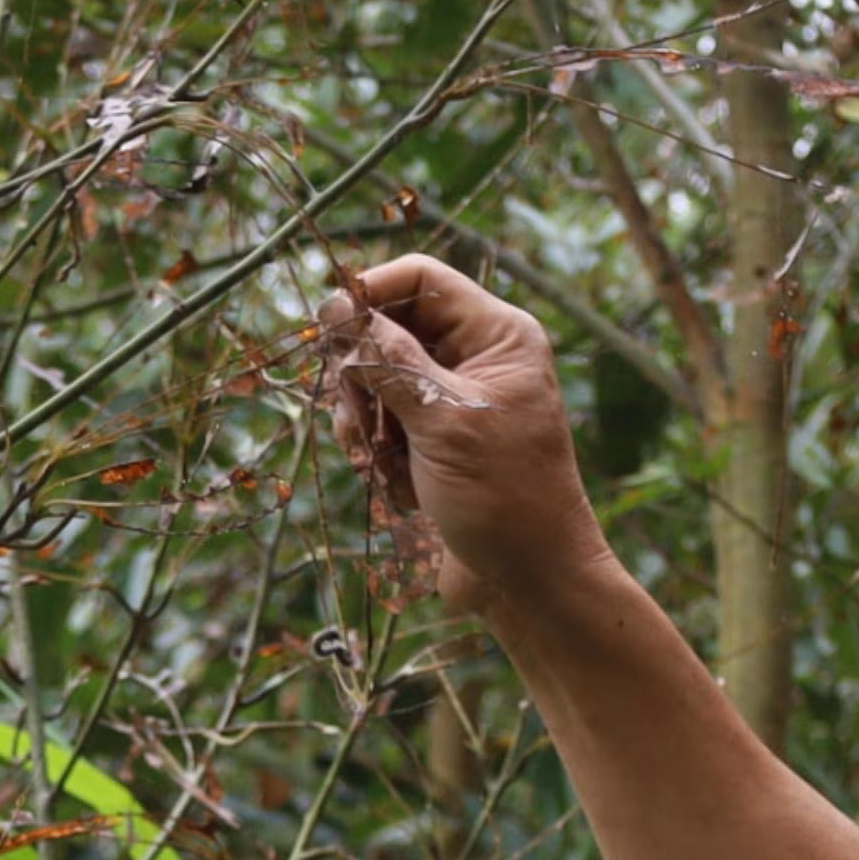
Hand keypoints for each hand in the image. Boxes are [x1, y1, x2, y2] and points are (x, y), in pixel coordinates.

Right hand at [318, 255, 599, 622]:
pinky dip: (377, 453)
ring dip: (363, 421)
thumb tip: (338, 307)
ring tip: (374, 462)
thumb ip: (387, 360)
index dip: (370, 293)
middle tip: (354, 416)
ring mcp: (455, 400)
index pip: (421, 279)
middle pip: (390, 330)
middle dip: (361, 373)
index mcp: (497, 335)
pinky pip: (383, 425)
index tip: (329, 325)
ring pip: (377, 381)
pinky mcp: (436, 441)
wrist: (529, 580)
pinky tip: (394, 487)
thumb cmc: (504, 497)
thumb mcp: (442, 420)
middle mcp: (477, 358)